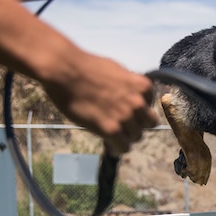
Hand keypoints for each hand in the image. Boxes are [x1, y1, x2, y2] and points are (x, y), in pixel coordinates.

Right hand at [42, 52, 158, 155]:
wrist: (65, 71)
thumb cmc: (86, 67)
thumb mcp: (117, 71)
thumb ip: (129, 86)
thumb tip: (130, 95)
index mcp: (142, 86)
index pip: (150, 106)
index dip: (138, 110)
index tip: (128, 112)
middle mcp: (138, 102)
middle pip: (148, 124)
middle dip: (136, 124)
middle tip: (122, 125)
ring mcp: (126, 117)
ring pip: (136, 137)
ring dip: (125, 137)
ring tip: (112, 134)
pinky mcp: (110, 129)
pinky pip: (123, 147)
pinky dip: (117, 148)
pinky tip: (108, 144)